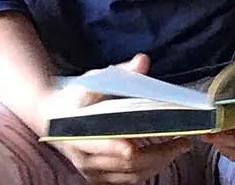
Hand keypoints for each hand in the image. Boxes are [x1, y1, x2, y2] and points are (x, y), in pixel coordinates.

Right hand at [38, 54, 194, 184]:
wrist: (51, 116)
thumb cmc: (75, 97)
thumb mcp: (92, 81)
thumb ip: (119, 74)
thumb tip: (142, 61)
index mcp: (76, 131)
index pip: (99, 144)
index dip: (115, 147)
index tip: (133, 146)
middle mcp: (84, 156)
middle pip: (125, 163)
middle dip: (158, 154)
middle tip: (182, 141)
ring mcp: (92, 170)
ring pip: (131, 175)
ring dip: (159, 163)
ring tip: (179, 147)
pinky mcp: (99, 176)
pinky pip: (128, 180)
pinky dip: (149, 170)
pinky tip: (164, 156)